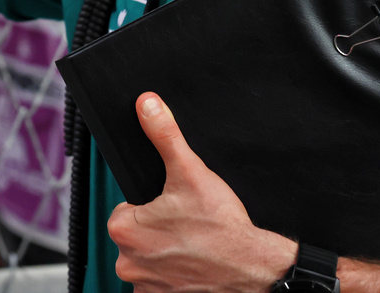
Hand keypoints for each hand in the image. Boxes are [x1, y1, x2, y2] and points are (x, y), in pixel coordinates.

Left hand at [107, 92, 294, 291]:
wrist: (255, 270)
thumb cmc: (223, 228)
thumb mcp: (191, 172)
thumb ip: (165, 135)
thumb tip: (148, 105)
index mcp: (124, 229)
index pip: (126, 211)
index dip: (150, 206)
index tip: (173, 210)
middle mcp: (127, 263)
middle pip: (136, 236)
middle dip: (158, 230)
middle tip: (186, 227)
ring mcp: (145, 286)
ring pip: (149, 260)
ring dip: (166, 254)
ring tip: (192, 246)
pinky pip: (161, 282)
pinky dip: (175, 276)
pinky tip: (194, 266)